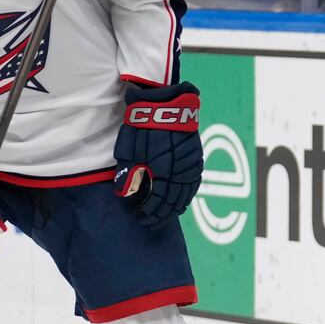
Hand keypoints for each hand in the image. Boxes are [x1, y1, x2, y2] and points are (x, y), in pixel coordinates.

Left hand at [114, 81, 202, 229]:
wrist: (165, 102)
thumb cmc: (141, 124)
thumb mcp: (128, 150)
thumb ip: (128, 175)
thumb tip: (127, 195)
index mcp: (161, 170)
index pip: (156, 202)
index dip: (147, 212)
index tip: (138, 216)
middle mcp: (180, 172)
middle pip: (172, 203)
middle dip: (159, 215)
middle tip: (148, 221)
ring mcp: (191, 166)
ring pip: (185, 196)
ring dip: (174, 209)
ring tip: (163, 216)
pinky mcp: (197, 159)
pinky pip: (193, 185)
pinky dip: (186, 197)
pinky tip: (180, 202)